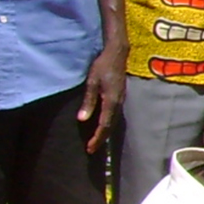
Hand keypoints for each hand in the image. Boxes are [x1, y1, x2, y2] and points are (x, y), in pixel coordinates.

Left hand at [79, 35, 126, 152]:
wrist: (117, 53)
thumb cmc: (102, 66)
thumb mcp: (92, 82)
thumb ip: (88, 101)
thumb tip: (82, 119)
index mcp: (111, 101)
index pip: (104, 125)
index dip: (97, 138)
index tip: (89, 148)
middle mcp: (118, 103)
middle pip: (111, 127)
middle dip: (101, 139)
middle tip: (91, 149)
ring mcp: (121, 100)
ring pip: (114, 122)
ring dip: (104, 133)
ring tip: (96, 141)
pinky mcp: (120, 97)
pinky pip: (114, 115)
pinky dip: (108, 124)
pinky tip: (102, 126)